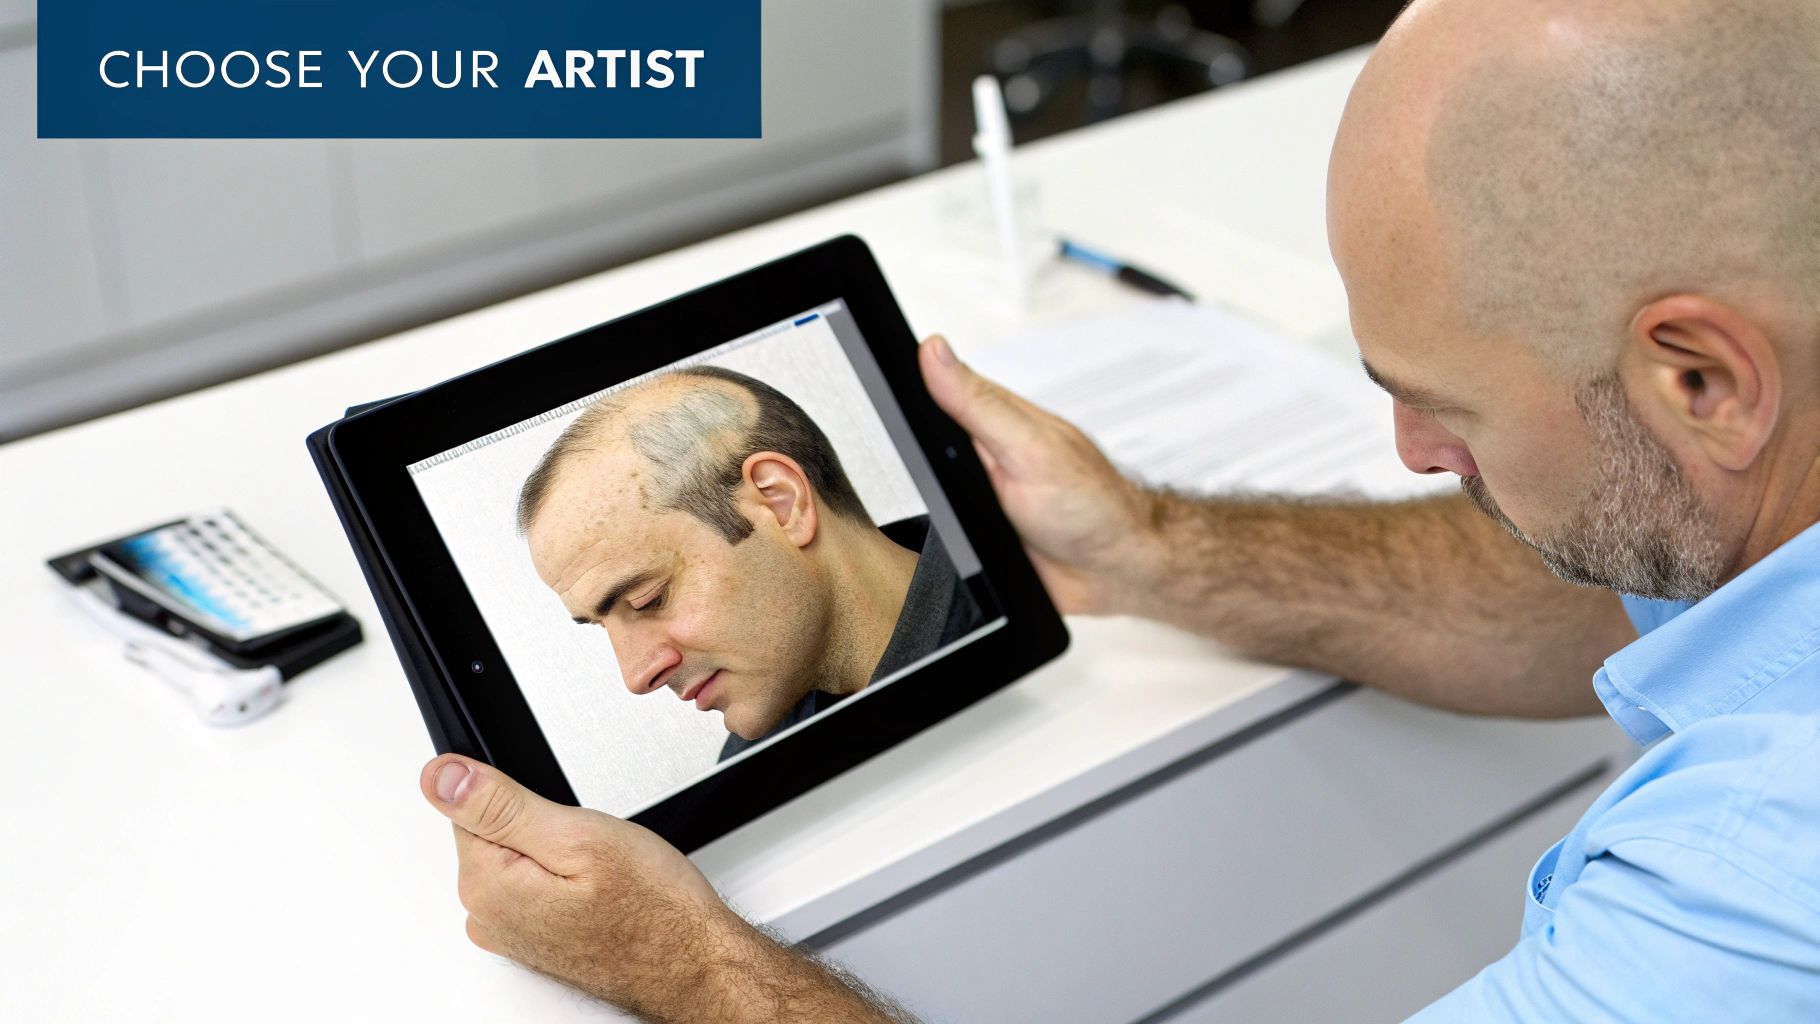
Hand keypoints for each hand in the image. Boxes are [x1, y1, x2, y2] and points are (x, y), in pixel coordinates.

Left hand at [419, 754, 748, 1016]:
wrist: (691, 962)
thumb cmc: (651, 909)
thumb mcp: (576, 835)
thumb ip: (498, 804)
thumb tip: (439, 776)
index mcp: (487, 885)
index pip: (469, 804)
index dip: (523, 797)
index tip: (561, 819)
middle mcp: (487, 916)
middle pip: (492, 831)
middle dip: (540, 825)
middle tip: (589, 847)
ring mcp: (509, 932)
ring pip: (517, 856)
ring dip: (555, 852)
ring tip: (598, 871)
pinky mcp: (533, 938)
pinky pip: (533, 884)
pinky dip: (563, 877)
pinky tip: (597, 888)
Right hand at [918, 334, 1160, 614]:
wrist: (1119, 575)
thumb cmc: (1093, 505)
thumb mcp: (1030, 447)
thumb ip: (980, 404)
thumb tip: (934, 351)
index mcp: (996, 419)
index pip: (933, 390)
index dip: (898, 387)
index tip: (863, 377)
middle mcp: (986, 454)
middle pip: (921, 446)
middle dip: (906, 460)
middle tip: (917, 472)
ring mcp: (980, 497)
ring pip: (925, 494)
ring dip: (922, 508)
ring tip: (947, 512)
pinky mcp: (978, 538)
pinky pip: (940, 538)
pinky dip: (937, 545)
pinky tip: (946, 546)